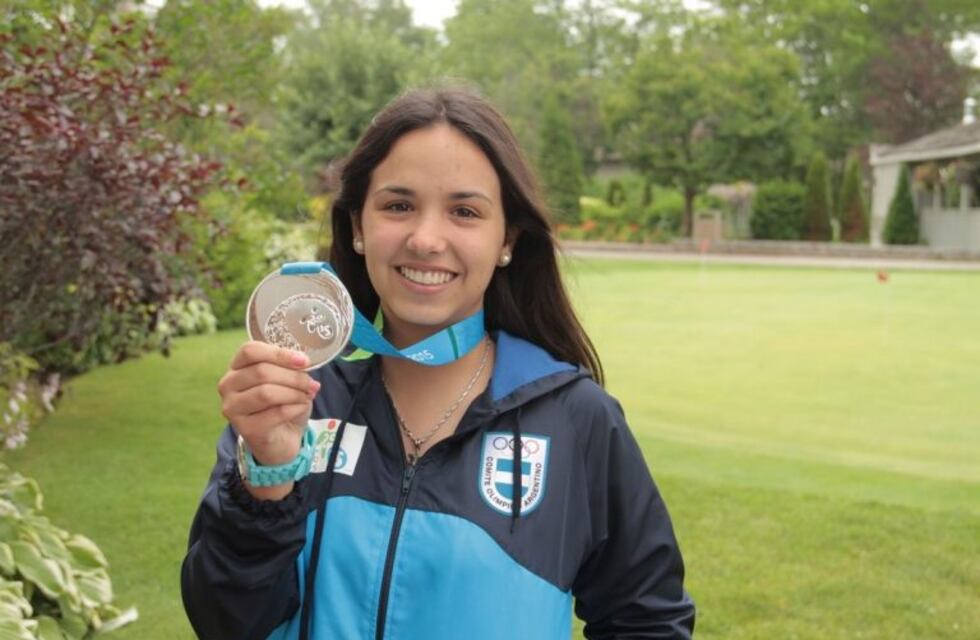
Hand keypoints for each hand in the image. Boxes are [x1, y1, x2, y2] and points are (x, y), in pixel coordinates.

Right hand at [217, 341, 320, 466]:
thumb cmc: (282, 404)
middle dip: (293, 377)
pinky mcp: (246, 429)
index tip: (304, 361)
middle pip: (261, 371)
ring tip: (308, 395)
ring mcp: (233, 408)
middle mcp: (228, 385)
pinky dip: (295, 408)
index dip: (279, 353)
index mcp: (236, 367)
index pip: (250, 351)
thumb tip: (304, 363)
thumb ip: (291, 368)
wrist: (280, 439)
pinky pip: (275, 413)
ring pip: (266, 392)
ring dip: (294, 393)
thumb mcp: (287, 381)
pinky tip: (301, 407)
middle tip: (311, 384)